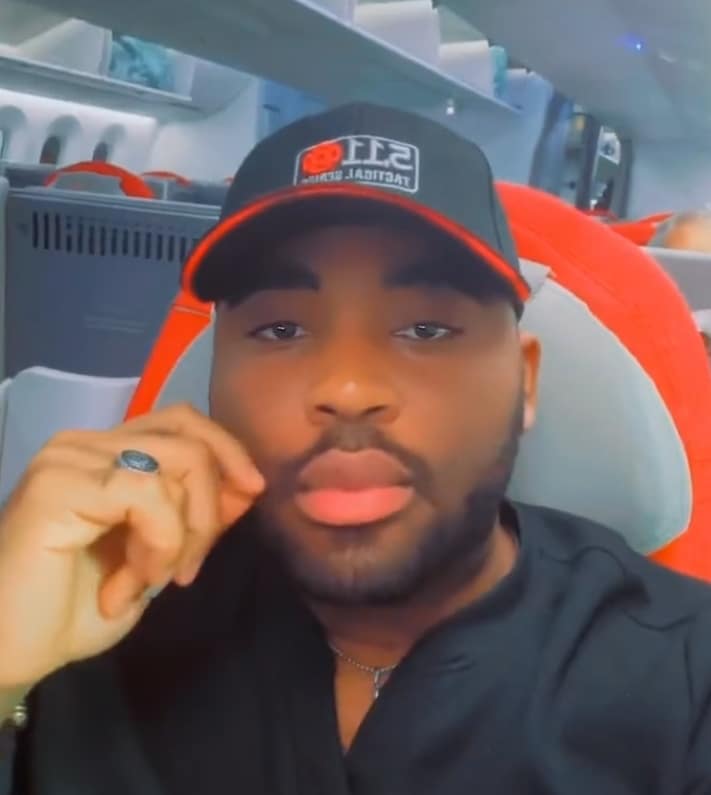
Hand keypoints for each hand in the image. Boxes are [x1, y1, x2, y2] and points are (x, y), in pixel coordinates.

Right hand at [0, 403, 263, 688]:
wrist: (9, 653)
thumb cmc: (74, 609)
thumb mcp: (159, 557)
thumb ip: (198, 516)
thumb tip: (247, 485)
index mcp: (106, 452)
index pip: (183, 421)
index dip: (226, 451)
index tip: (252, 492)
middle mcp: (85, 443)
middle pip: (189, 437)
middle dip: (210, 506)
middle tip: (189, 566)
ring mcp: (69, 458)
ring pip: (178, 463)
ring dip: (183, 533)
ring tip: (149, 578)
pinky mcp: (59, 485)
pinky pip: (149, 494)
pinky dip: (158, 542)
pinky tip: (129, 583)